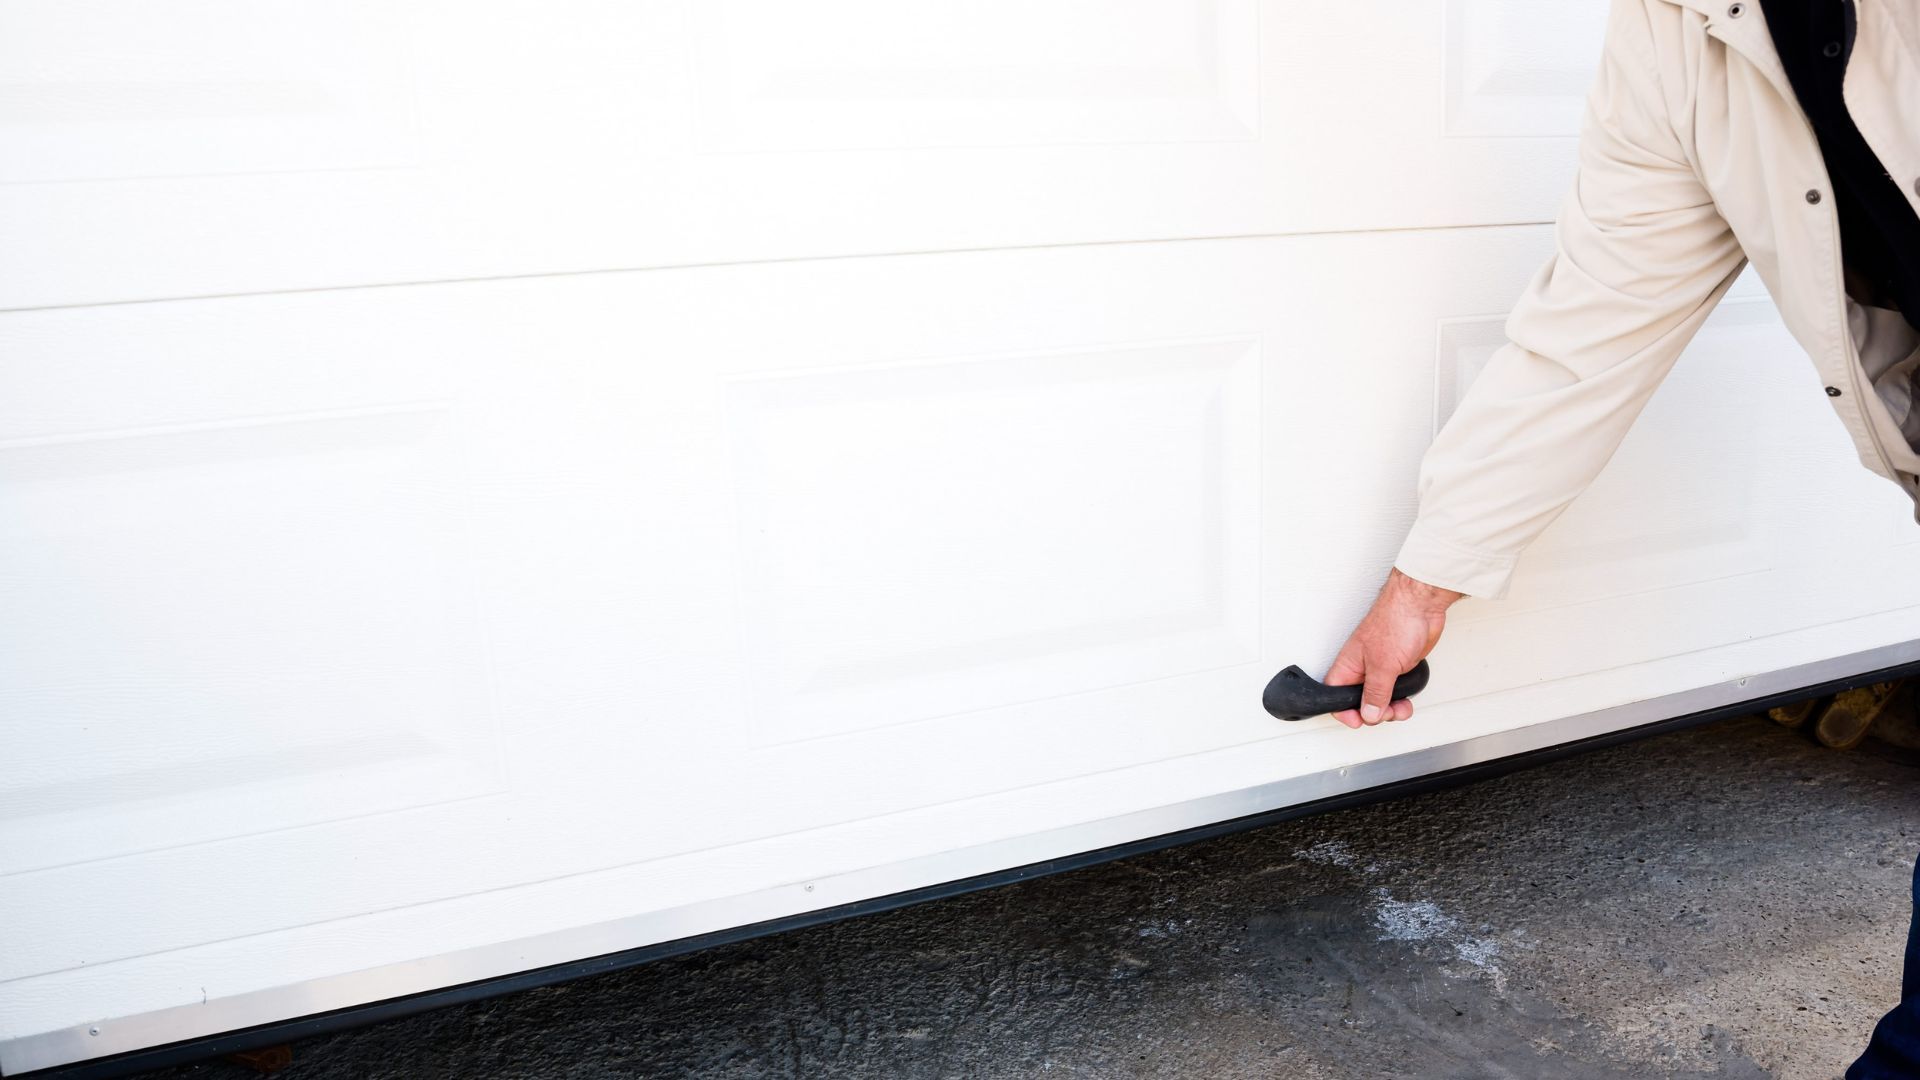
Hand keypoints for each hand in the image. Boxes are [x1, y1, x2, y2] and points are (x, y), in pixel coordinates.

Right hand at [1325, 568, 1460, 728]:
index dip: (1344, 712)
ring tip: (1400, 709)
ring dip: (1390, 709)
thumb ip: (1376, 693)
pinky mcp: (1398, 667)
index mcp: (1348, 665)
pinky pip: (1395, 691)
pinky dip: (1401, 700)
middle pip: (1359, 702)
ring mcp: (1380, 668)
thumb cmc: (1395, 621)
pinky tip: (1407, 700)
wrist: (1421, 606)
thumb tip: (1369, 714)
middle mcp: (1361, 668)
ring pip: (1379, 699)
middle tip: (1387, 713)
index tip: (1359, 721)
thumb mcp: (1383, 666)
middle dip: (1374, 713)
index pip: (1336, 696)